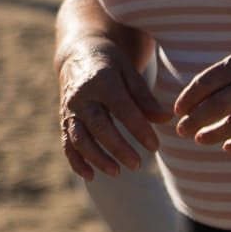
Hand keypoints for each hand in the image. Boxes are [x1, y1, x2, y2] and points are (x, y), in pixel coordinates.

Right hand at [57, 40, 169, 179]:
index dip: (138, 129)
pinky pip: (67, 143)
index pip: (121, 108)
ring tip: (117, 172)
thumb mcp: (130, 74)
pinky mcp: (64, 120)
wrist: (78, 55)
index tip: (156, 146)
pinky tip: (91, 176)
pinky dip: (76, 161)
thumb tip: (166, 119)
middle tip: (137, 165)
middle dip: (117, 148)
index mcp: (101, 79)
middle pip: (98, 126)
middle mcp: (81, 95)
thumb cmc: (112, 66)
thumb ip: (145, 98)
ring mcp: (70, 109)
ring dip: (97, 157)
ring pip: (79, 138)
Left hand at [172, 46, 230, 153]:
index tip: (178, 110)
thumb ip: (221, 75)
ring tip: (199, 139)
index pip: (205, 83)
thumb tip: (191, 97)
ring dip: (213, 135)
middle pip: (216, 106)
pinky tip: (228, 147)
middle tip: (181, 130)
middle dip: (194, 121)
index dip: (187, 99)